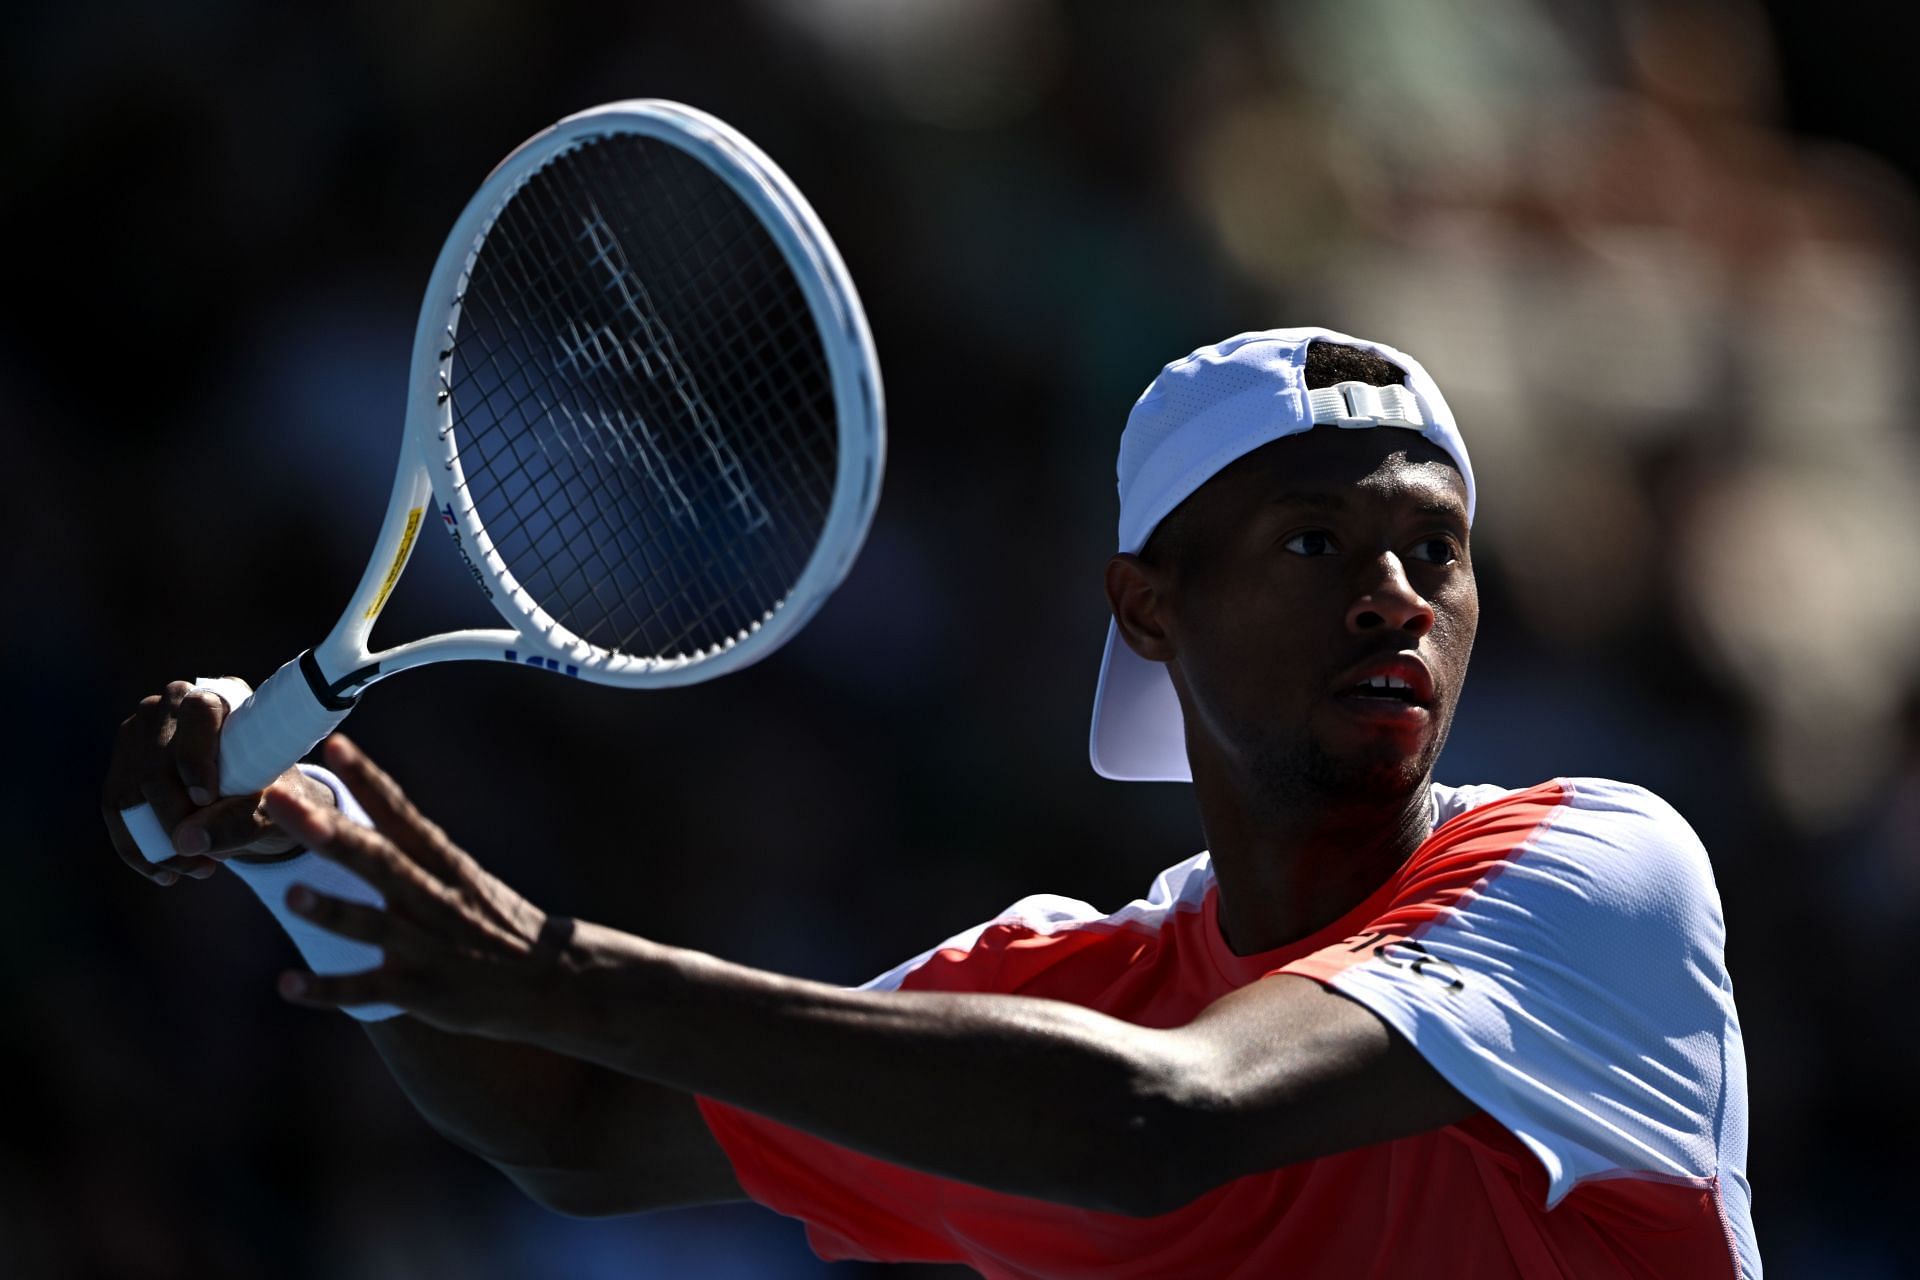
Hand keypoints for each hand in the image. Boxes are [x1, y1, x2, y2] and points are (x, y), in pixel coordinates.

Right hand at [102, 679, 337, 884]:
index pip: (200, 713)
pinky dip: (136, 846)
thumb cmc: (274, 794)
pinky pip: (116, 807)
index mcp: (223, 696)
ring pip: (132, 789)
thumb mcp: (270, 810)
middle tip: (203, 858)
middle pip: (157, 763)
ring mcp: (142, 730)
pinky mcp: (123, 762)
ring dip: (156, 840)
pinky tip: (163, 871)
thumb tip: (186, 842)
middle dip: (175, 820)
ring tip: (193, 868)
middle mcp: (175, 703)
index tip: (207, 799)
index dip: (197, 757)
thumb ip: (238, 822)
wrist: (259, 800)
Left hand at [266, 735, 566, 1037]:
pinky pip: (368, 992)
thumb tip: (359, 818)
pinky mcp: (424, 992)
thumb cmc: (501, 923)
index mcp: (447, 865)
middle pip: (379, 861)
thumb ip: (415, 856)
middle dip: (330, 833)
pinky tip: (287, 986)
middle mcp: (436, 899)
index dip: (368, 780)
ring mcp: (430, 947)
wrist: (555, 980)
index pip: (402, 814)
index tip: (335, 745)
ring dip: (333, 910)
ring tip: (292, 895)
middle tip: (284, 803)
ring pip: (374, 925)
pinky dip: (328, 989)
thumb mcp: (467, 878)